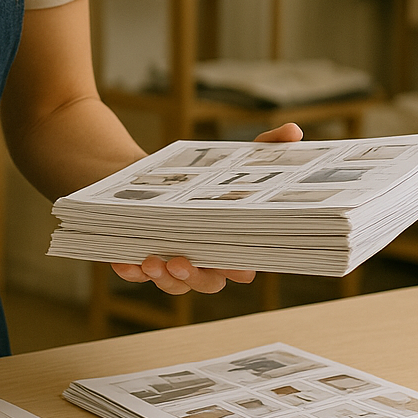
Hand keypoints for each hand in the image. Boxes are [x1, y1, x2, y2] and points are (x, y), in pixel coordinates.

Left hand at [110, 122, 303, 294]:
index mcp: (231, 243)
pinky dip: (131, 272)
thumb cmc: (201, 175)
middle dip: (196, 277)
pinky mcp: (140, 259)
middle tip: (181, 263)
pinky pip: (136, 276)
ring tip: (152, 261)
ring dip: (164, 279)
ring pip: (174, 286)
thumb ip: (265, 147)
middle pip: (209, 282)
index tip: (237, 265)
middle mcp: (204, 259)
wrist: (148, 175)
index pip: (244, 266)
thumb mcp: (232, 159)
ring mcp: (172, 263)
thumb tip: (294, 131)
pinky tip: (124, 261)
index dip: (241, 268)